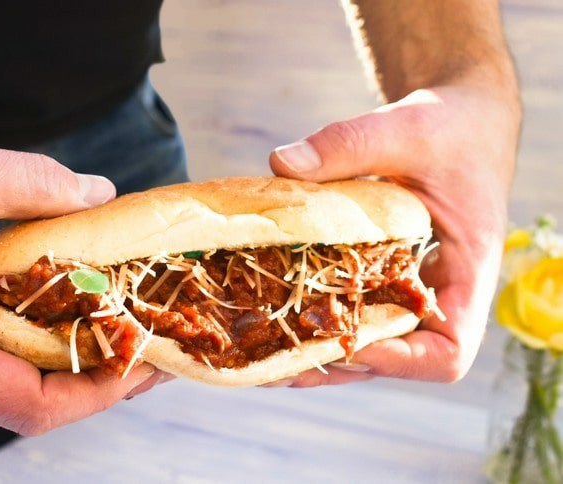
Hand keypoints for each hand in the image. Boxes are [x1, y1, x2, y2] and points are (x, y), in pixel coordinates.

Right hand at [0, 137, 162, 434]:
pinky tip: (60, 310)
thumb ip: (30, 185)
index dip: (103, 389)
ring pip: (7, 385)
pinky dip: (31, 344)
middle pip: (29, 401)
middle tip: (148, 340)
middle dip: (96, 375)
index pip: (35, 406)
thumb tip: (97, 193)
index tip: (150, 362)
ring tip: (118, 326)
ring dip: (66, 360)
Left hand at [269, 83, 519, 385]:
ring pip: (369, 340)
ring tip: (261, 350)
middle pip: (394, 357)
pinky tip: (270, 314)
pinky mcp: (384, 274)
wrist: (461, 120)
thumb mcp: (406, 129)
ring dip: (318, 351)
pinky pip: (356, 307)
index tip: (344, 340)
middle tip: (274, 362)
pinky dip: (318, 317)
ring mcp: (410, 288)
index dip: (397, 360)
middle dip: (335, 362)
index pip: (447, 352)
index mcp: (467, 270)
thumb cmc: (450, 127)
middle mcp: (439, 292)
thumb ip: (349, 144)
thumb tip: (281, 163)